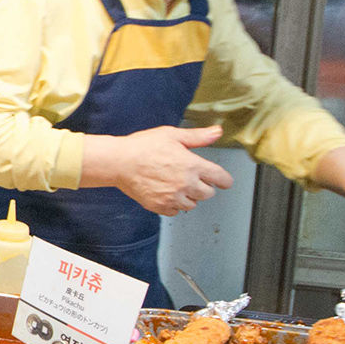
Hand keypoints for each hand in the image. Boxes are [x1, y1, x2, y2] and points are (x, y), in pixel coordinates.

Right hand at [82, 126, 233, 214]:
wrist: (120, 162)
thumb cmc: (143, 146)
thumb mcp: (173, 135)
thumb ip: (198, 136)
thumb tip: (216, 132)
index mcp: (192, 166)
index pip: (220, 178)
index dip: (224, 179)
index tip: (224, 181)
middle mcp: (186, 184)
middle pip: (208, 193)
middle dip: (204, 186)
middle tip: (193, 178)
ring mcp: (173, 198)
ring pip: (192, 204)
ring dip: (189, 197)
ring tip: (177, 185)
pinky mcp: (160, 206)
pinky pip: (175, 211)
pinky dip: (174, 204)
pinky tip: (166, 193)